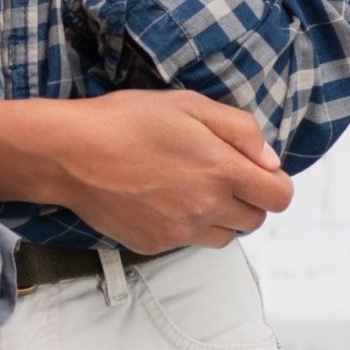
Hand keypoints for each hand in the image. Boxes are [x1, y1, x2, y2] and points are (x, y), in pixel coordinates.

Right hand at [27, 91, 292, 253]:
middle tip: (218, 174)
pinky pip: (187, 242)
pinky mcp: (154, 245)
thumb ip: (240, 130)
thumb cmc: (127, 120)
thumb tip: (269, 161)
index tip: (257, 171)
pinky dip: (185, 225)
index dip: (274, 183)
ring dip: (219, 217)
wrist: (70, 153)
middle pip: (255, 221)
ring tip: (190, 188)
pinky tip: (161, 198)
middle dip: (247, 199)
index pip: (279, 198)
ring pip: (224, 237)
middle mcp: (206, 209)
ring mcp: (180, 233)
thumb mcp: (189, 104)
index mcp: (221, 171)